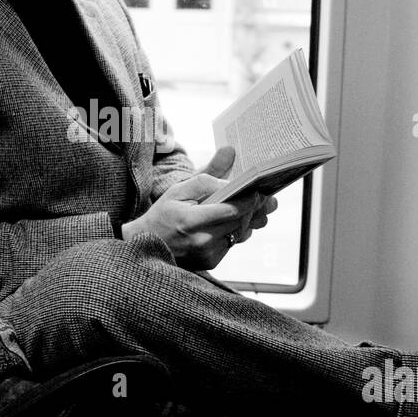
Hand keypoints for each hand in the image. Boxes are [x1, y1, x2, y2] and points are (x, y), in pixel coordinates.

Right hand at [121, 146, 276, 268]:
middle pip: (241, 221)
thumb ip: (207, 176)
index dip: (250, 199)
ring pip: (240, 233)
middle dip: (256, 208)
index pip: (232, 210)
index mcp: (191, 221)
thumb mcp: (178, 189)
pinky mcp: (212, 262)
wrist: (149, 245)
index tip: (260, 189)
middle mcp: (201, 241)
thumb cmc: (164, 214)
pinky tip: (237, 221)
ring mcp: (207, 254)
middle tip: (269, 198)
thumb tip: (230, 154)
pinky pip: (233, 242)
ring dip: (250, 219)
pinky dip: (238, 230)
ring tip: (258, 207)